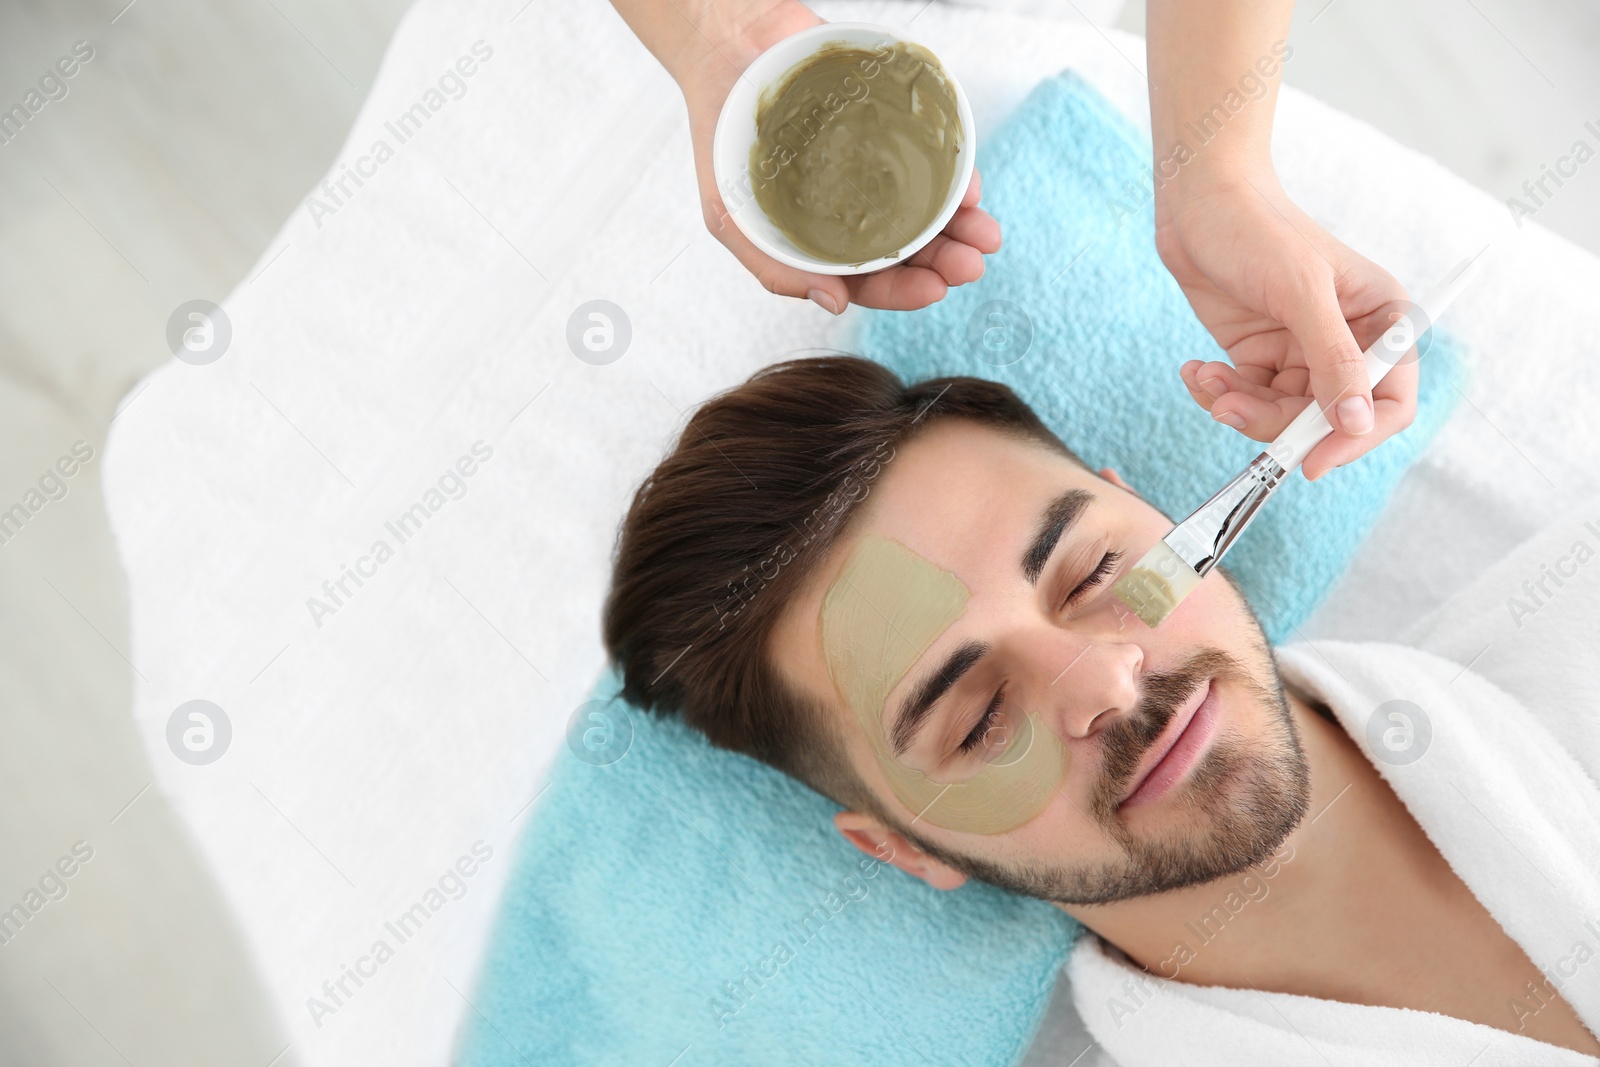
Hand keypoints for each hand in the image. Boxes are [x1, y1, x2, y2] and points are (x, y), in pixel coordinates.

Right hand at [672, 3, 1000, 312]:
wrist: (727, 47)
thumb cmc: (723, 137)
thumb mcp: (730, 213)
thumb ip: (775, 265)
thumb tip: (834, 303)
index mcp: (820, 241)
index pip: (868, 280)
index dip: (904, 289)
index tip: (936, 289)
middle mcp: (854, 209)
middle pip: (908, 247)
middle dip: (946, 258)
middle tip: (973, 262)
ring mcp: (876, 166)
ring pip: (929, 205)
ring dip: (961, 222)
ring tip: (984, 230)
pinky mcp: (892, 125)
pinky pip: (933, 153)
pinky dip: (954, 171)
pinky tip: (968, 183)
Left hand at [1156, 167, 1416, 480]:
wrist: (1200, 198)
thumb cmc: (1259, 228)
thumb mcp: (1300, 292)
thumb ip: (1333, 359)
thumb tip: (1357, 423)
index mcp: (1381, 320)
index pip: (1390, 402)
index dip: (1356, 438)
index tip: (1311, 462)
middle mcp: (1347, 342)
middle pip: (1327, 419)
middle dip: (1277, 424)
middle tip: (1229, 409)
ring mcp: (1300, 351)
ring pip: (1281, 415)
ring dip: (1239, 408)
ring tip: (1206, 379)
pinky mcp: (1259, 354)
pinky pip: (1247, 398)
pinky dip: (1219, 394)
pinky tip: (1196, 370)